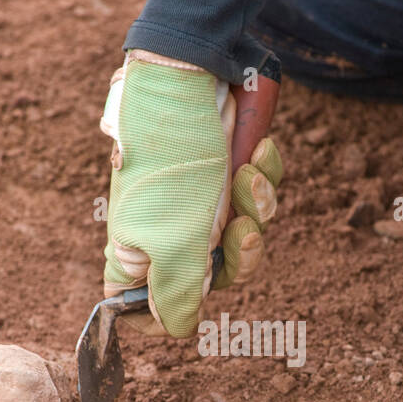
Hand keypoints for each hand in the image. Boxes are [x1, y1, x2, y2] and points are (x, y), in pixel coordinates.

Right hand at [99, 50, 282, 336]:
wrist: (192, 70)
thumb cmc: (173, 158)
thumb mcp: (176, 236)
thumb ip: (177, 291)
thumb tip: (175, 331)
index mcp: (138, 249)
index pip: (143, 306)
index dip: (168, 315)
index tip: (191, 308)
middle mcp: (166, 227)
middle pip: (214, 275)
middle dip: (241, 253)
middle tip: (243, 229)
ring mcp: (198, 197)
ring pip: (244, 231)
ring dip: (257, 204)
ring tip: (248, 171)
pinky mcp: (226, 167)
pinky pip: (258, 191)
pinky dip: (264, 173)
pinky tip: (259, 150)